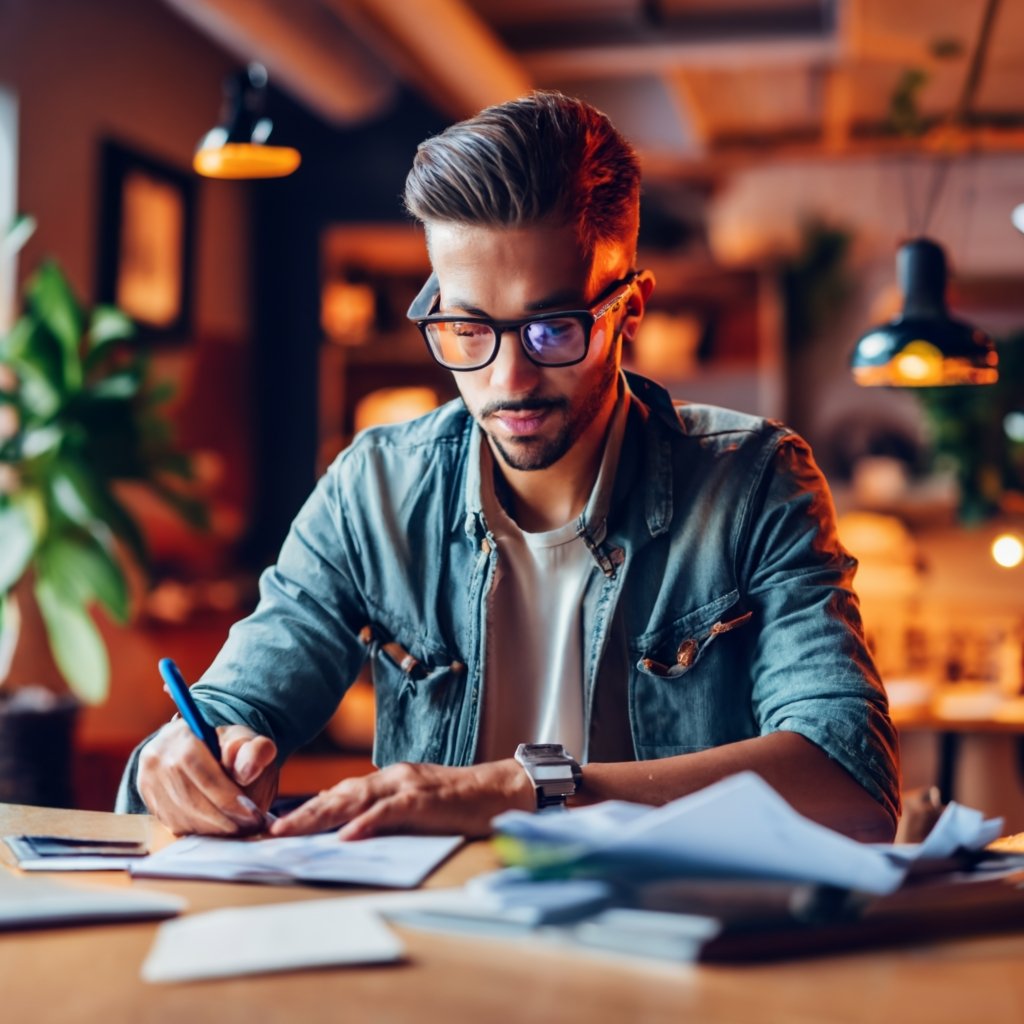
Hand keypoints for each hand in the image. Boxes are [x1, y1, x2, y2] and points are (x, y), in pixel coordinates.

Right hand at [137, 719, 278, 835]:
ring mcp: (148, 778)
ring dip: (213, 828)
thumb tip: (247, 772)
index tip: (251, 812)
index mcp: (182, 734)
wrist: (202, 749)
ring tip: (239, 828)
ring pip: (182, 815)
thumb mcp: (248, 741)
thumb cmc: (229, 746)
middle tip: (249, 826)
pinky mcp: (148, 798)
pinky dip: (200, 830)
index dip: (227, 797)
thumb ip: (255, 752)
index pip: (202, 772)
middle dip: (223, 818)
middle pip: (190, 798)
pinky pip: (174, 823)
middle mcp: (157, 756)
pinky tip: (219, 827)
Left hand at [268, 759, 534, 839]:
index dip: (309, 808)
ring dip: (320, 815)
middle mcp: (393, 778)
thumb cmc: (461, 804)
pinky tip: (346, 835)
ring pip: (355, 798)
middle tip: (270, 831)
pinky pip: (390, 811)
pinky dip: (366, 822)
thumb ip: (388, 814)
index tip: (280, 824)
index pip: (341, 793)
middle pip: (339, 794)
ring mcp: (408, 786)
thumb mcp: (418, 807)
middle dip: (302, 813)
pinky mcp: (425, 800)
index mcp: (389, 780)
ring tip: (291, 830)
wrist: (502, 790)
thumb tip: (350, 832)